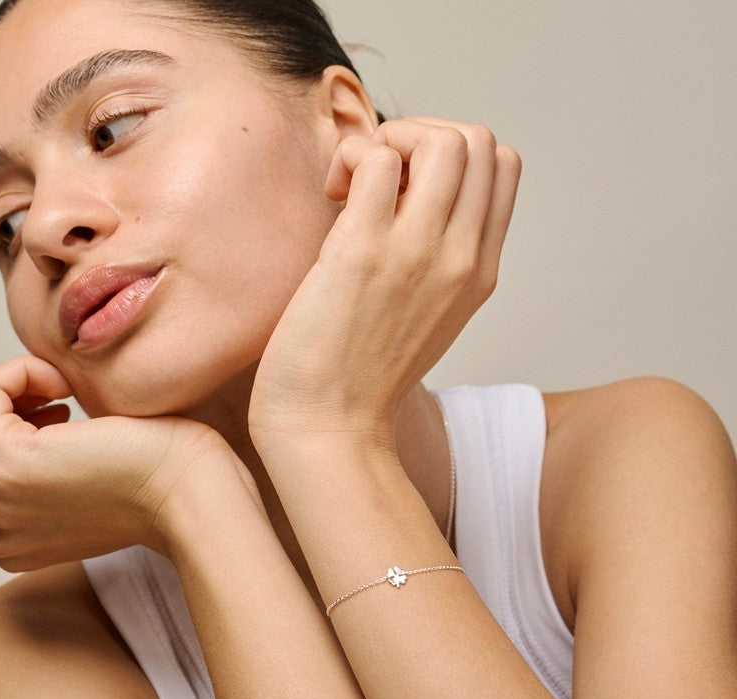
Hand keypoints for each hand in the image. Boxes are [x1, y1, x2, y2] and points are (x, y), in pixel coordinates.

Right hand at [0, 356, 240, 571]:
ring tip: (63, 390)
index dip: (7, 421)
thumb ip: (48, 465)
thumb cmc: (164, 476)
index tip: (61, 411)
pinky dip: (22, 371)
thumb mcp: (90, 478)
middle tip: (59, 394)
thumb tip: (33, 416)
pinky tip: (67, 387)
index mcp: (8, 537)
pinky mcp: (9, 467)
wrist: (197, 496)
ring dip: (10, 383)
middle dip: (1, 400)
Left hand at [249, 117, 520, 443]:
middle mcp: (462, 259)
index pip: (504, 167)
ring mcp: (417, 254)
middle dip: (426, 137)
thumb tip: (408, 195)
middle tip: (380, 180)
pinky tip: (334, 195)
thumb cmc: (363, 373)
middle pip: (482, 142)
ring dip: (393, 139)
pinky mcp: (363, 253)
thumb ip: (440, 260)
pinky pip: (377, 157)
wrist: (329, 426)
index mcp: (480, 271)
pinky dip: (353, 158)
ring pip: (443, 139)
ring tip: (357, 185)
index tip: (409, 188)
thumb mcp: (430, 315)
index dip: (455, 155)